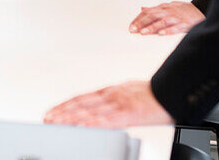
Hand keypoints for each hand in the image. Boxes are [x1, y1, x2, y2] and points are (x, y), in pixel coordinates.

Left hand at [44, 80, 173, 127]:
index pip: (82, 98)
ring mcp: (117, 104)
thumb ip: (114, 97)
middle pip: (81, 104)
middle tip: (47, 118)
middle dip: (62, 112)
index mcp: (110, 91)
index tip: (53, 111)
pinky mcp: (126, 114)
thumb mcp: (129, 90)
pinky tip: (79, 128)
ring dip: (70, 118)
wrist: (171, 92)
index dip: (65, 105)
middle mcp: (110, 96)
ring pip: (88, 111)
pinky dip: (90, 124)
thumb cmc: (154, 94)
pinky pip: (104, 120)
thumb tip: (104, 103)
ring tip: (56, 123)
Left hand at [129, 1, 204, 35]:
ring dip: (152, 27)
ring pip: (162, 21)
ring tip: (143, 32)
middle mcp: (168, 11)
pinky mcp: (185, 23)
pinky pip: (176, 27)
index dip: (138, 19)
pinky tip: (161, 33)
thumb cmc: (182, 10)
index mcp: (163, 8)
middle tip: (134, 30)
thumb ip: (154, 9)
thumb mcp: (167, 7)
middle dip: (141, 23)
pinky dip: (168, 30)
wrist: (200, 10)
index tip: (131, 26)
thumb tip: (142, 9)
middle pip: (152, 16)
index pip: (147, 12)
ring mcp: (176, 17)